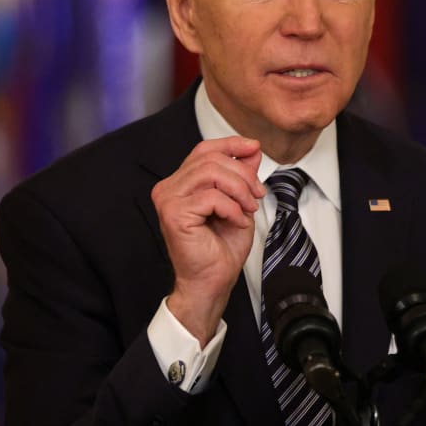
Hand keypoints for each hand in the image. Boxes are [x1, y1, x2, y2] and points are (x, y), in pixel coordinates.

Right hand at [151, 136, 265, 342]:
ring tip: (248, 209)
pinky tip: (237, 221)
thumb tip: (251, 150)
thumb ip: (242, 175)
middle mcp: (169, 187)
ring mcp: (168, 199)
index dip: (231, 144)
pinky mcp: (174, 213)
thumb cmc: (222, 248)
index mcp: (181, 182)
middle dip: (243, 174)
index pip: (204, 149)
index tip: (254, 147)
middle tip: (257, 195)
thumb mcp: (239, 202)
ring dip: (239, 190)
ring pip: (212, 173)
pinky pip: (211, 196)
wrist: (213, 281)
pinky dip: (232, 208)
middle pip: (211, 159)